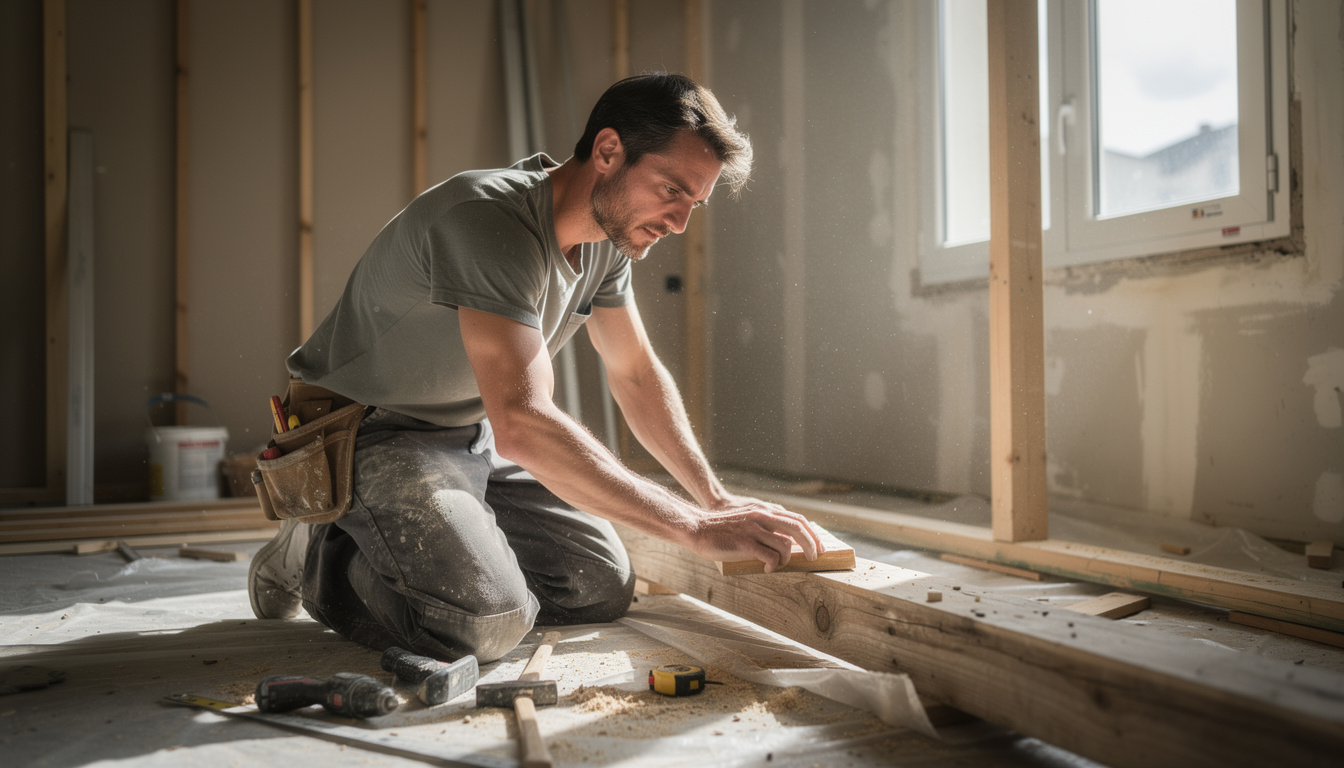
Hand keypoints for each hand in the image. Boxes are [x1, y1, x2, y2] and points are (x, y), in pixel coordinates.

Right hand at [689, 495, 824, 572]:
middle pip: (798, 528)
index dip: (812, 533)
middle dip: (812, 545)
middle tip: (814, 558)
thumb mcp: (747, 521)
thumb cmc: (721, 529)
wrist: (697, 528)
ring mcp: (754, 529)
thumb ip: (764, 526)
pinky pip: (771, 557)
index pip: (798, 519)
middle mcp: (762, 517)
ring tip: (776, 566)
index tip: (818, 546)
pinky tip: (765, 569)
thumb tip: (785, 542)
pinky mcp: (746, 543)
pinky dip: (773, 567)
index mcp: (764, 511)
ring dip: (786, 560)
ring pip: (786, 545)